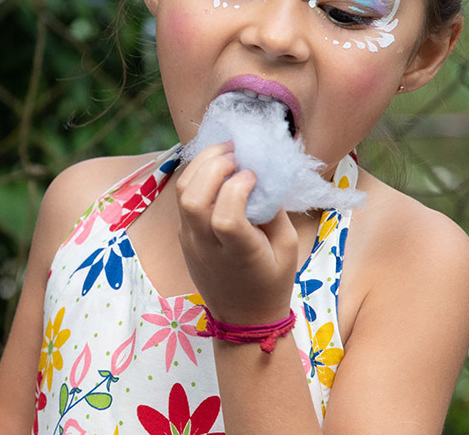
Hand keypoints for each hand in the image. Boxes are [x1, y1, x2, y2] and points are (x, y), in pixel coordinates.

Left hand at [174, 142, 298, 324]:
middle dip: (211, 166)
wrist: (243, 318)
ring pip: (180, 194)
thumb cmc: (272, 282)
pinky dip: (195, 176)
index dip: (236, 189)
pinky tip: (215, 167)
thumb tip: (263, 172)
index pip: (224, 218)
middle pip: (192, 199)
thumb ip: (274, 210)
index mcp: (238, 255)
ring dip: (199, 165)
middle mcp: (206, 247)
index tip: (253, 175)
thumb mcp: (288, 248)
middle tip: (234, 151)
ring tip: (224, 151)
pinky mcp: (182, 235)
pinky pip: (181, 200)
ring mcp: (189, 241)